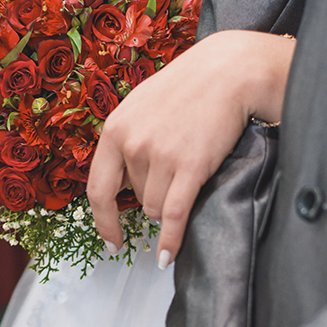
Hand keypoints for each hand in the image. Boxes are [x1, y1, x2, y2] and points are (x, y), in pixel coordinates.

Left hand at [87, 30, 294, 263]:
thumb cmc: (188, 89)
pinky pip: (174, 215)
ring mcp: (160, 156)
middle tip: (176, 169)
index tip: (109, 240)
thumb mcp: (140, 108)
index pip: (97, 189)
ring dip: (170, 203)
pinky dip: (170, 240)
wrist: (228, 71)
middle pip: (136, 199)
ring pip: (156, 208)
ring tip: (189, 171)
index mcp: (115, 130)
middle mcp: (132, 144)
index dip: (102, 221)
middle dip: (154, 195)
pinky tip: (167, 255)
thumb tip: (118, 183)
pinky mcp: (190, 166)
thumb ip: (126, 141)